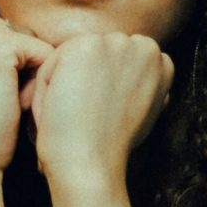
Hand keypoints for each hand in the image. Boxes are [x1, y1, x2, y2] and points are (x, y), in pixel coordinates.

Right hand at [0, 4, 58, 183]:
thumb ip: (5, 47)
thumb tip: (45, 35)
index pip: (19, 32)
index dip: (18, 67)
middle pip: (31, 35)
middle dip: (28, 69)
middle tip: (2, 98)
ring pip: (40, 46)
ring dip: (35, 77)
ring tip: (8, 101)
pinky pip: (48, 56)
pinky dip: (40, 85)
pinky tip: (15, 104)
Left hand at [29, 29, 174, 191]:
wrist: (91, 163)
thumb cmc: (109, 146)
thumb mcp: (141, 112)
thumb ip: (139, 86)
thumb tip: (126, 79)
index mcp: (161, 63)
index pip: (116, 62)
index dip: (101, 92)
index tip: (100, 118)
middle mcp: (145, 47)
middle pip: (95, 58)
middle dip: (83, 85)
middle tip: (83, 120)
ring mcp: (117, 43)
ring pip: (71, 59)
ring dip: (63, 87)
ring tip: (71, 117)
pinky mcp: (86, 45)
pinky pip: (51, 64)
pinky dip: (45, 90)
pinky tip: (59, 111)